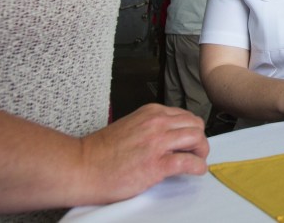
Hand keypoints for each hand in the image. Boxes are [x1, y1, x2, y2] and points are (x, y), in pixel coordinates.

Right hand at [78, 103, 209, 203]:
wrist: (82, 167)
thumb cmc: (100, 152)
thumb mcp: (131, 126)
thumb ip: (151, 127)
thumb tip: (168, 136)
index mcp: (151, 112)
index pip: (185, 115)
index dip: (191, 130)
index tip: (190, 141)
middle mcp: (157, 123)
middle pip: (196, 125)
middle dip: (200, 139)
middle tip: (196, 152)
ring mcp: (158, 142)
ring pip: (197, 139)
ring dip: (201, 152)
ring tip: (196, 161)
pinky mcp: (157, 164)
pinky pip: (189, 162)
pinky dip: (198, 167)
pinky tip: (196, 171)